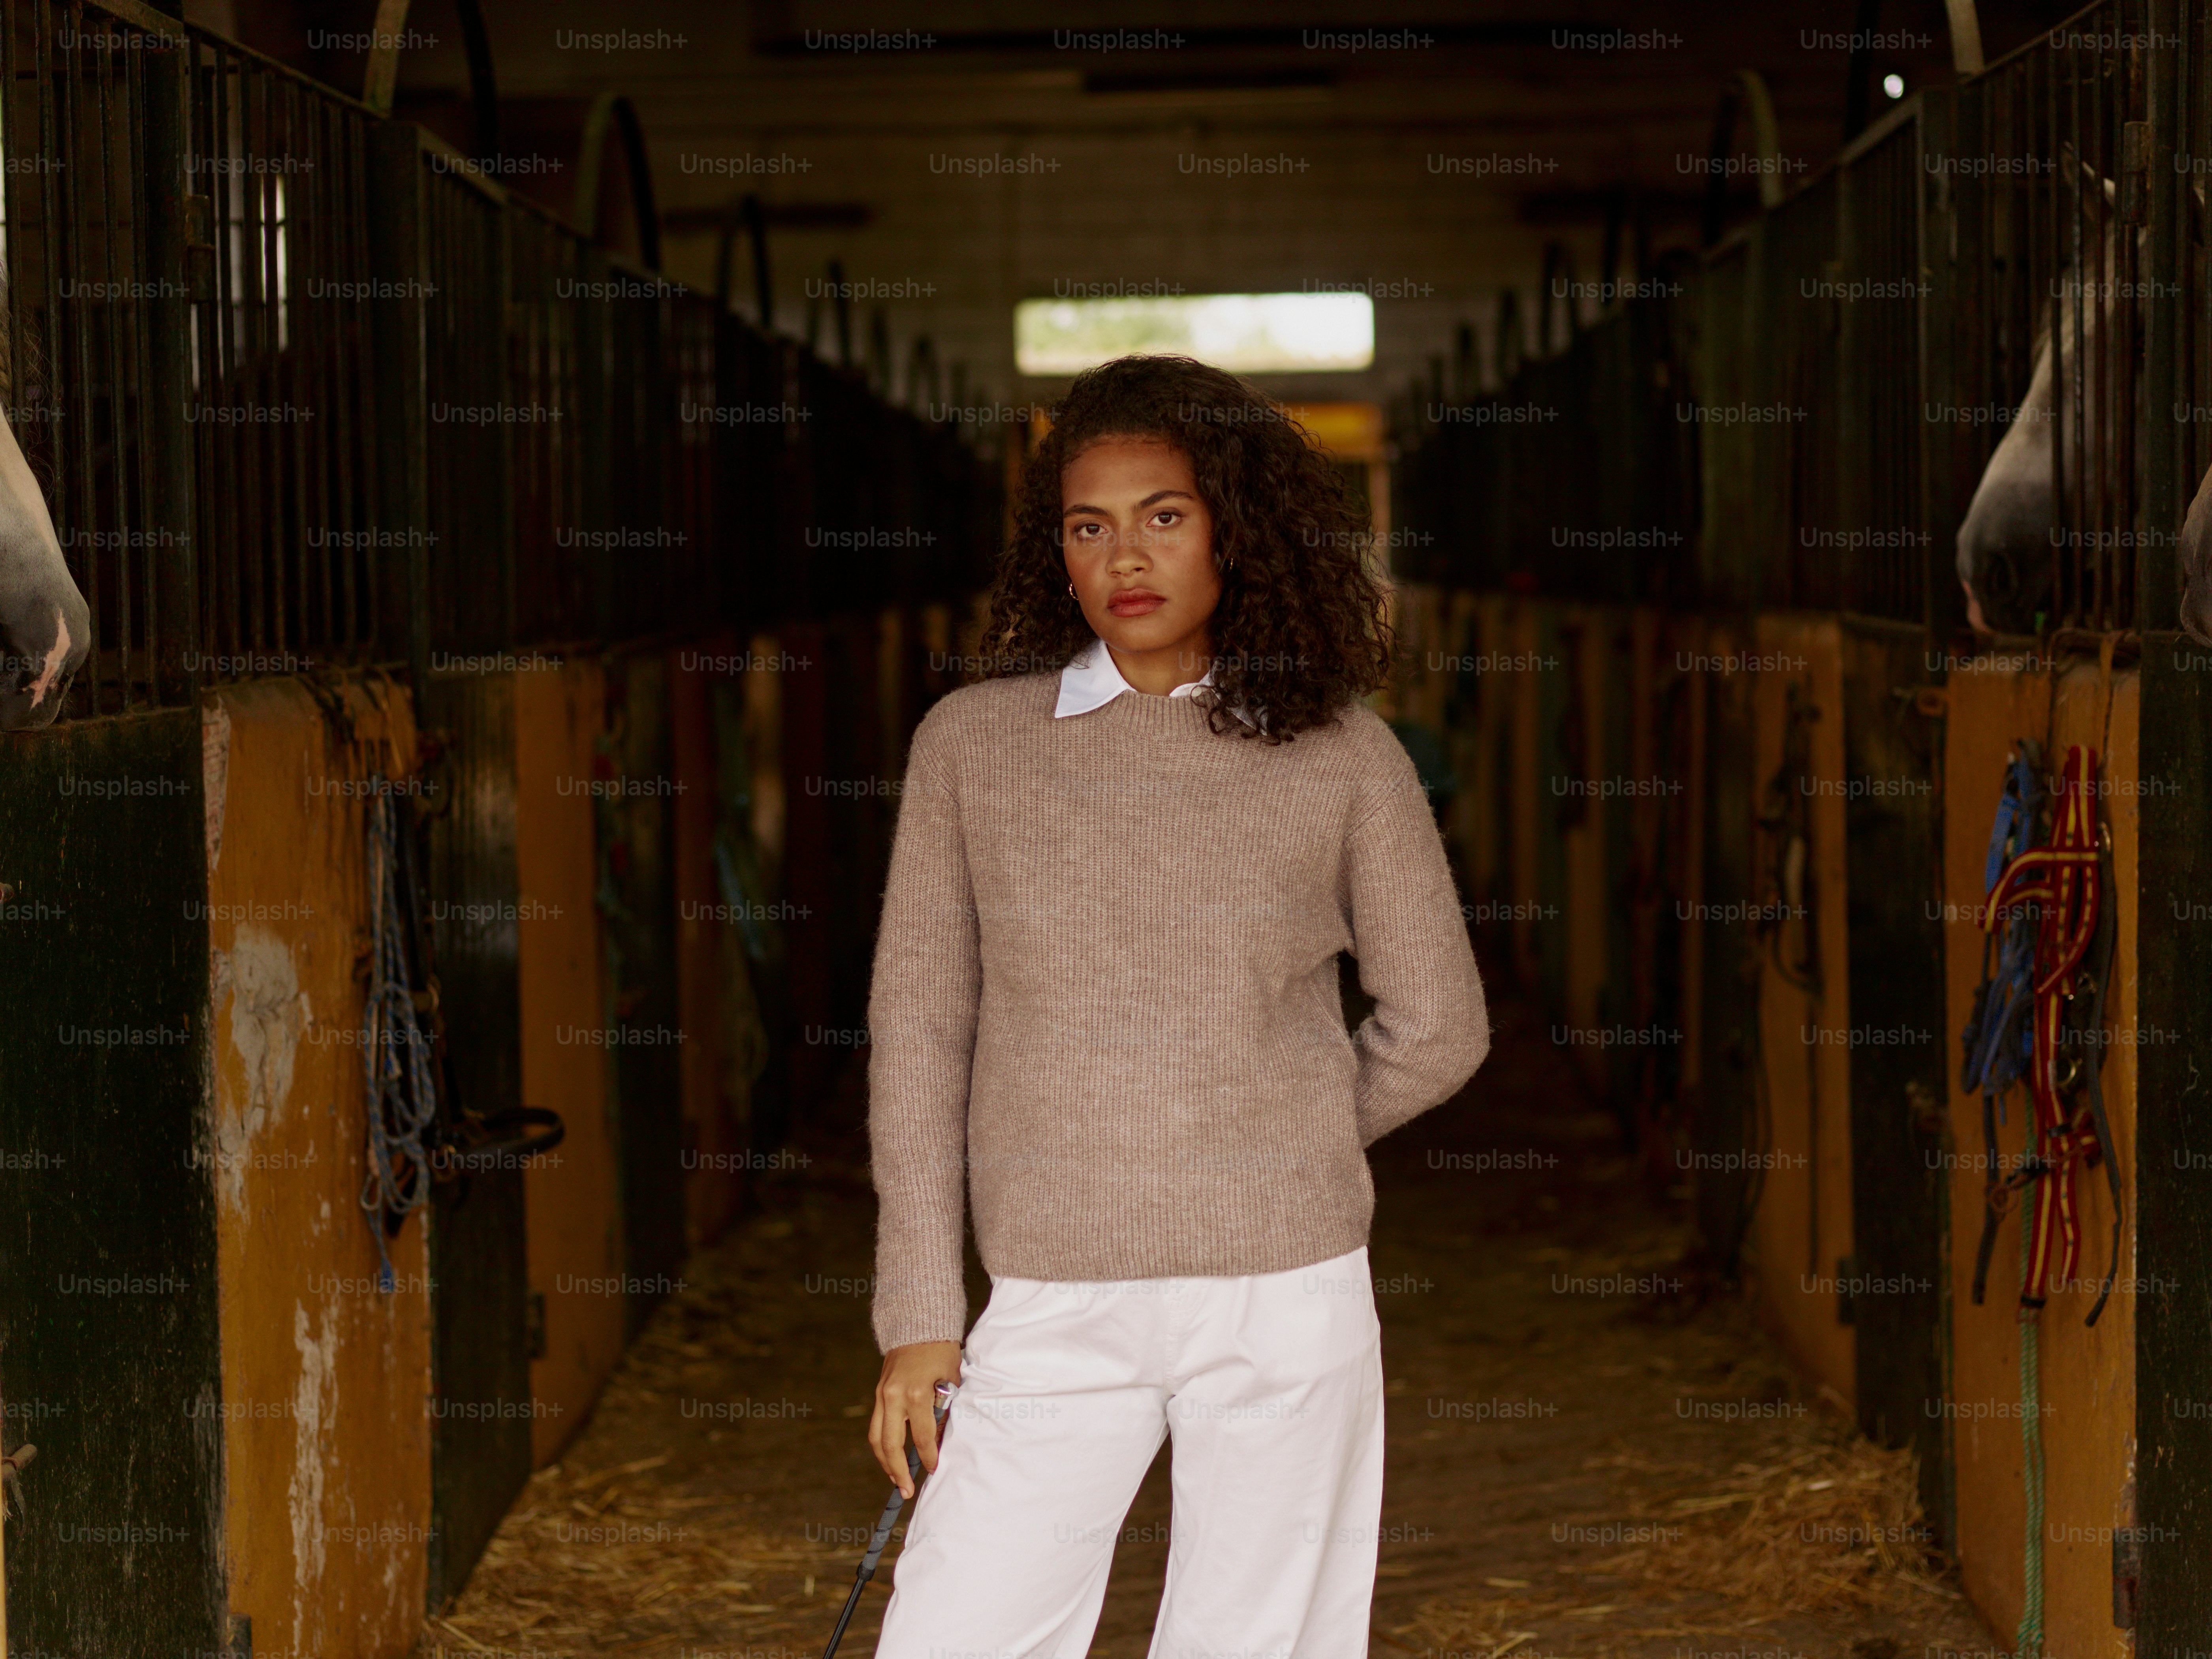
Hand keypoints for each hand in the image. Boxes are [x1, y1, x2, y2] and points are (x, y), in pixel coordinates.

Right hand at [870, 1340, 961, 1497]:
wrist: (918, 1323)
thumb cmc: (942, 1351)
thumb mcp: (950, 1380)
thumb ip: (943, 1411)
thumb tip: (938, 1441)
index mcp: (918, 1394)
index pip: (922, 1438)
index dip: (929, 1457)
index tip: (935, 1469)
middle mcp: (895, 1396)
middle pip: (891, 1444)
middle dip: (899, 1471)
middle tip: (906, 1491)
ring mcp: (883, 1394)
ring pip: (877, 1437)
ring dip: (885, 1461)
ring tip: (895, 1479)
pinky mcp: (879, 1391)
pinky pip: (877, 1424)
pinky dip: (882, 1443)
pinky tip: (890, 1456)